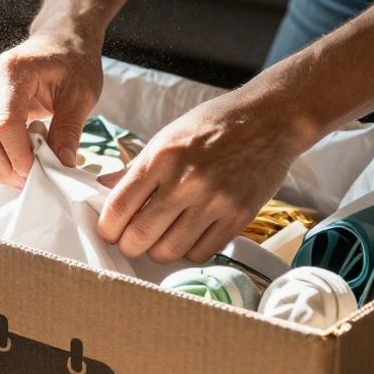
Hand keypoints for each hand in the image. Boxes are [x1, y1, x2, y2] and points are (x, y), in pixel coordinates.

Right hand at [0, 31, 103, 187]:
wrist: (59, 40)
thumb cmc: (72, 61)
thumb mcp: (82, 94)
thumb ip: (70, 129)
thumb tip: (62, 165)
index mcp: (11, 72)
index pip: (5, 126)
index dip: (20, 157)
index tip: (41, 173)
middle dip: (5, 169)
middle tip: (32, 180)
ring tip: (27, 169)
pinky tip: (18, 156)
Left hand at [96, 90, 309, 263]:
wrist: (269, 120)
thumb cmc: (215, 125)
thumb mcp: (168, 136)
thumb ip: (136, 167)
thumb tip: (104, 186)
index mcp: (161, 158)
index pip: (118, 208)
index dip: (107, 228)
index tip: (110, 231)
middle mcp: (185, 181)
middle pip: (139, 237)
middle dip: (129, 245)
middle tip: (133, 240)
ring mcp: (214, 201)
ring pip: (168, 251)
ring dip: (159, 251)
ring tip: (162, 237)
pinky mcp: (238, 217)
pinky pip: (201, 253)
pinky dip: (189, 250)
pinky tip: (189, 235)